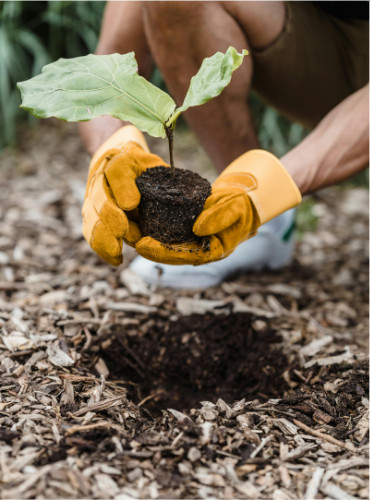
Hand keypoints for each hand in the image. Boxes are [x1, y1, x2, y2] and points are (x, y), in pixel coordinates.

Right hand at [82, 125, 168, 264]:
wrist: (117, 159)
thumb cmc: (138, 165)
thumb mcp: (149, 163)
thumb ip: (150, 178)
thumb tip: (134, 204)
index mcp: (116, 161)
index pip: (117, 170)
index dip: (122, 188)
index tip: (131, 204)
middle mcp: (99, 180)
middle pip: (100, 198)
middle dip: (109, 217)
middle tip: (122, 231)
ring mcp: (92, 199)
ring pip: (92, 219)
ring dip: (103, 236)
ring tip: (116, 253)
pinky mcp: (91, 215)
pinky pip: (92, 233)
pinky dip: (101, 247)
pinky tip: (115, 260)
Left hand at [136, 150, 301, 264]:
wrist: (244, 199)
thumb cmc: (243, 205)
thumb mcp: (236, 207)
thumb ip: (219, 217)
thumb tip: (197, 229)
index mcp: (211, 250)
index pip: (182, 256)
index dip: (161, 253)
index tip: (142, 245)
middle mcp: (197, 249)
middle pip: (168, 253)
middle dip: (146, 247)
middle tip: (126, 237)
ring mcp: (190, 240)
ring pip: (164, 243)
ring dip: (145, 237)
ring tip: (125, 229)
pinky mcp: (184, 228)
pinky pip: (165, 230)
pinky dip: (151, 226)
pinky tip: (136, 218)